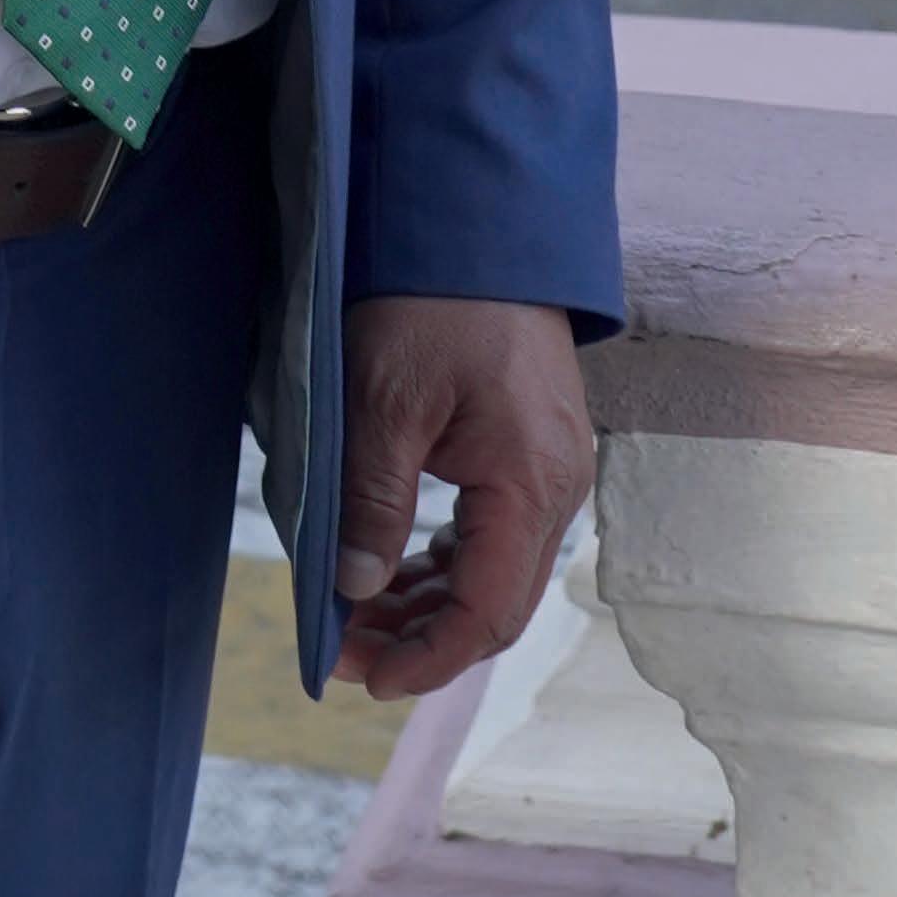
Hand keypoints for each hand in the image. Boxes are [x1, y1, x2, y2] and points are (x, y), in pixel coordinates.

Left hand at [331, 294, 593, 701]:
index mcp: (531, 486)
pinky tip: (396, 568)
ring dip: (427, 603)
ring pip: (492, 572)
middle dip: (420, 638)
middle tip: (341, 650)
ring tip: (355, 616)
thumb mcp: (387, 397)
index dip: (428, 658)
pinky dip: (443, 562)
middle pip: (495, 603)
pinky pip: (492, 532)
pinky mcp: (529, 449)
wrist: (479, 220)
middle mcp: (555, 489)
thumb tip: (355, 589)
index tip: (363, 676)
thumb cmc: (435, 299)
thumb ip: (373, 498)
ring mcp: (549, 470)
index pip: (488, 612)